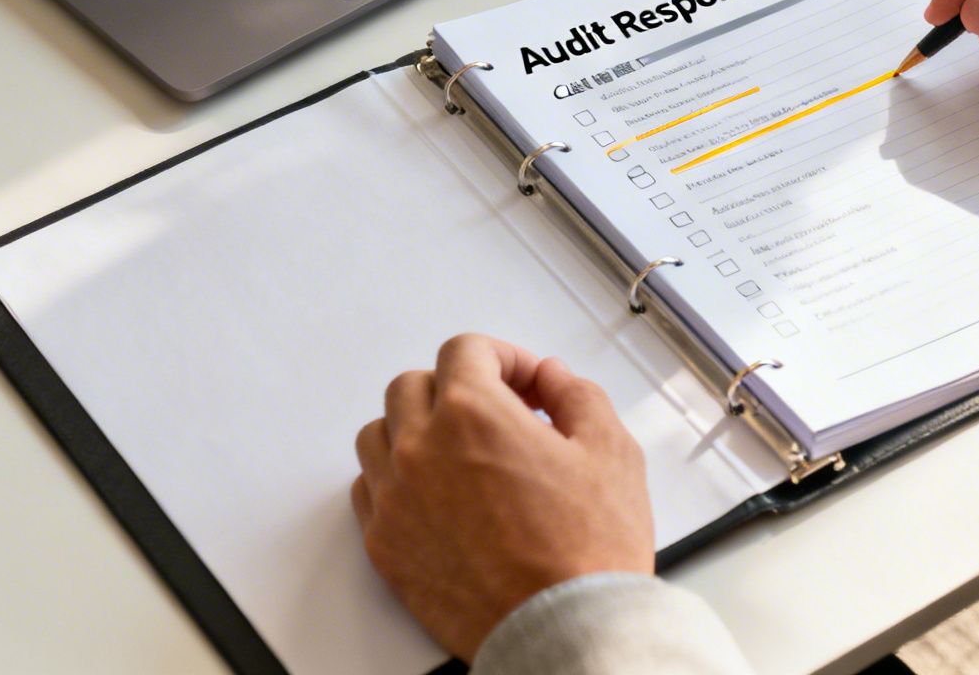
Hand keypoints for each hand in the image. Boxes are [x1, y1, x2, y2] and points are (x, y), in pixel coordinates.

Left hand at [352, 334, 652, 661]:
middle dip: (459, 389)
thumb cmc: (586, 552)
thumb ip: (576, 395)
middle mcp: (420, 449)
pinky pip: (368, 489)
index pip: (466, 350)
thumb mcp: (610, 450)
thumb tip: (552, 378)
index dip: (504, 358)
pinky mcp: (385, 545)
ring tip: (459, 450)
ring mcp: (395, 499)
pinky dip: (395, 479)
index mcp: (472, 414)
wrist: (564, 628)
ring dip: (416, 429)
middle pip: (414, 385)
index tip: (526, 382)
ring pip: (379, 433)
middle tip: (499, 413)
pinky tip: (434, 491)